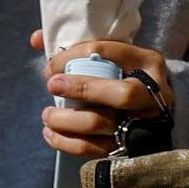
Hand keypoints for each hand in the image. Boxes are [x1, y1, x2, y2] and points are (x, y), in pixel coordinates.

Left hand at [44, 37, 173, 168]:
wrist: (152, 110)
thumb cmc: (124, 76)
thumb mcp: (114, 56)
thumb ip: (77, 48)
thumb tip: (35, 39)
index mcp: (148, 61)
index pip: (109, 52)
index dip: (74, 57)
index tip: (52, 66)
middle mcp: (153, 93)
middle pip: (121, 94)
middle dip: (82, 88)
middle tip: (52, 85)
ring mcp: (143, 122)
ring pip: (102, 122)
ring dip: (67, 120)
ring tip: (47, 115)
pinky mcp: (128, 146)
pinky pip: (93, 148)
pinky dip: (66, 142)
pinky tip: (50, 133)